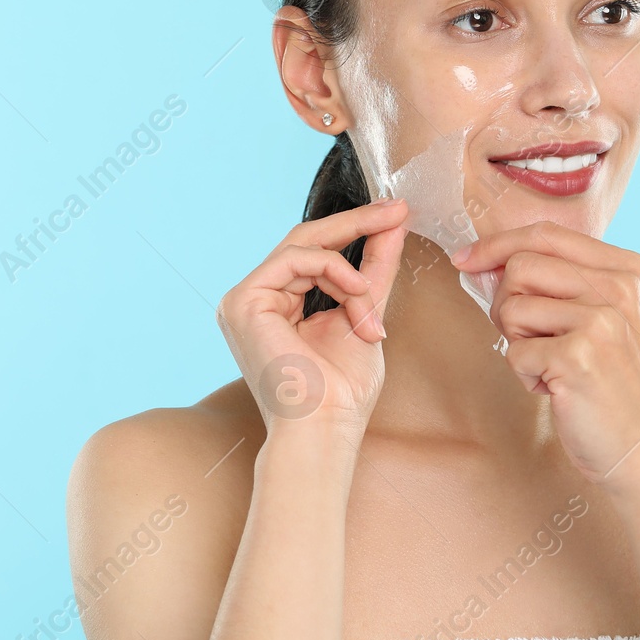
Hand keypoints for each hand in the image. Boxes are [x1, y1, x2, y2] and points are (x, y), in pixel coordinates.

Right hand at [216, 199, 409, 434]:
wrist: (325, 428)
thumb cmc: (342, 391)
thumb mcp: (365, 314)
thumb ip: (373, 271)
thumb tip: (393, 226)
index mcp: (277, 305)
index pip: (315, 253)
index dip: (356, 229)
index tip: (396, 214)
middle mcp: (256, 299)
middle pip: (306, 241)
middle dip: (357, 223)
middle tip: (397, 211)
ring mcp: (244, 300)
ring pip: (304, 248)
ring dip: (350, 272)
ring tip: (370, 301)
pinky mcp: (243, 301)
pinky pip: (294, 259)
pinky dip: (333, 270)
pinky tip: (356, 293)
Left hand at [451, 221, 639, 488]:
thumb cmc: (616, 387)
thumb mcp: (607, 319)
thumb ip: (562, 284)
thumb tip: (485, 260)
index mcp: (629, 269)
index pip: (546, 233)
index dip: (497, 244)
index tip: (465, 260)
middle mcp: (620, 286)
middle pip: (521, 265)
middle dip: (506, 302)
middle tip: (528, 339)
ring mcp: (602, 320)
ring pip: (512, 306)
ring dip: (517, 342)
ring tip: (551, 366)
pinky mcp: (579, 356)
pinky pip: (515, 352)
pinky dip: (526, 376)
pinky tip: (558, 390)